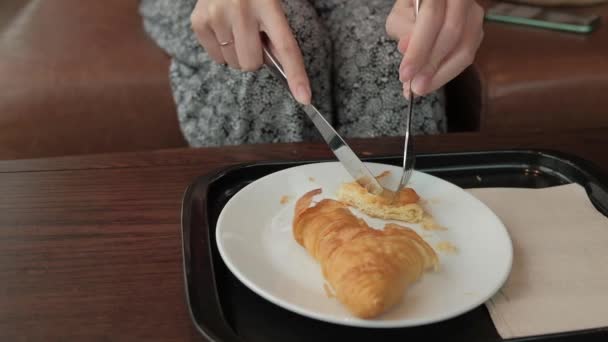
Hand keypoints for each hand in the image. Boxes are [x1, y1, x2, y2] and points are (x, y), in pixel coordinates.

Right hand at [190, 0, 310, 103]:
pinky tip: (224, 28)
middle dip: (255, 57)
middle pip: (252, 63)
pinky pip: (216, 57)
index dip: (296, 75)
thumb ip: (278, 31)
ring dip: (238, 53)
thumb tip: (282, 67)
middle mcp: (240, 10)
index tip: (305, 98)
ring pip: (233, 63)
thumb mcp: (271, 3)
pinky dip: (222, 49)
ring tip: (238, 28)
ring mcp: (216, 16)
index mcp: (268, 4)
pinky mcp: (199, 22)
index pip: (286, 46)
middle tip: (254, 37)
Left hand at [386, 0, 483, 96]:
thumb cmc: (414, 9)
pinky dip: (449, 71)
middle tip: (415, 87)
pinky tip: (433, 80)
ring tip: (423, 87)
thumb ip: (402, 30)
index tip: (405, 74)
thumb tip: (406, 50)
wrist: (434, 5)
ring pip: (466, 48)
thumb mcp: (400, 15)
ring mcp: (474, 14)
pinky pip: (468, 55)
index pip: (432, 17)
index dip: (419, 49)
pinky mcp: (478, 31)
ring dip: (443, 73)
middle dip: (432, 65)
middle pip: (453, 33)